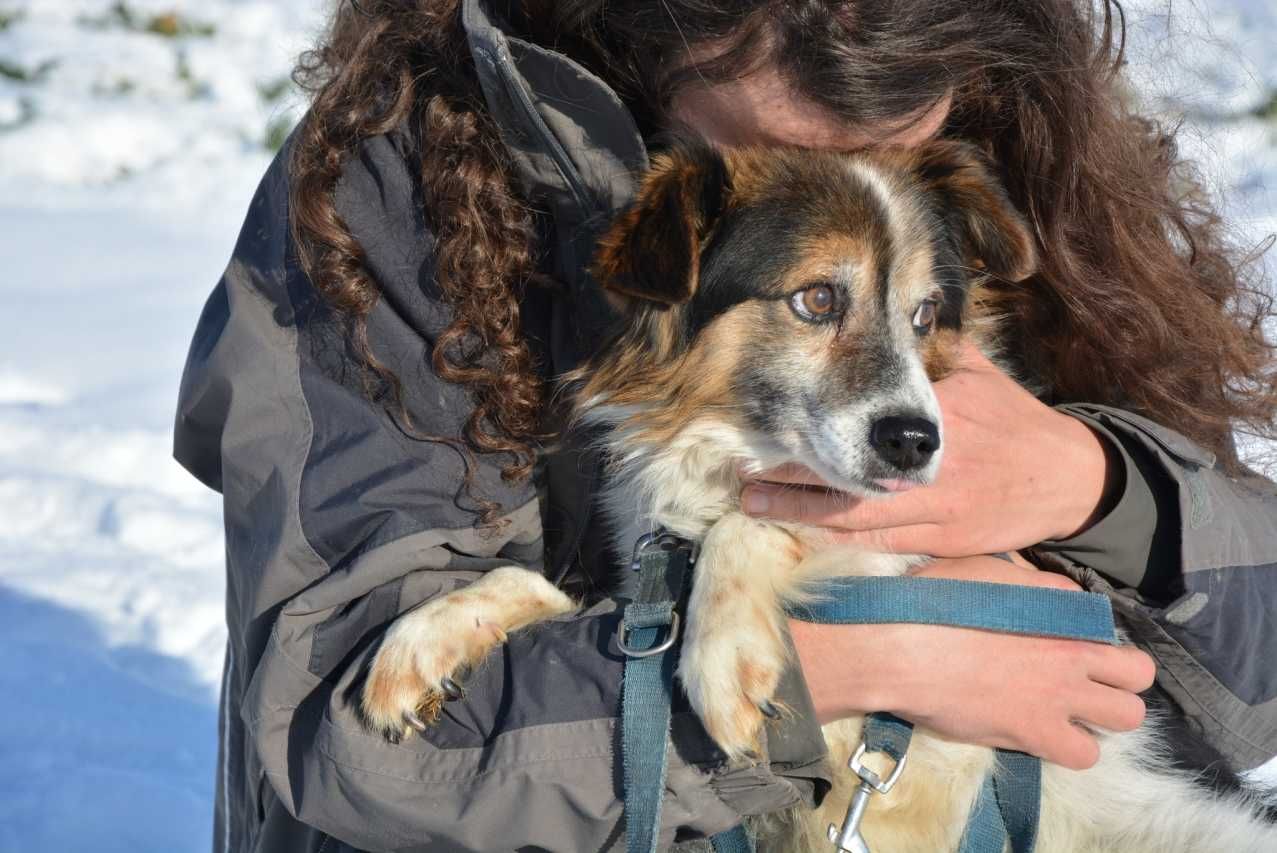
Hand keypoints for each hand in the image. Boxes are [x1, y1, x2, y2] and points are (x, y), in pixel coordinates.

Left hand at [741, 342, 1121, 556]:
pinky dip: (838, 540)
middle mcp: (933, 467)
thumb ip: (935, 348)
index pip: (870, 416)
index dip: (820, 419)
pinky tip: (802, 533)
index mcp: (941, 418)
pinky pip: (880, 545)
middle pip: (850, 476)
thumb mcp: (980, 374)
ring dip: (801, 513)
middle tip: (744, 473)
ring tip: (755, 504)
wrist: (1070, 480)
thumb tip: (899, 308)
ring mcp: (936, 510)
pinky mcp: (941, 541)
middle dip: (793, 477)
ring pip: (857, 518)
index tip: (779, 412)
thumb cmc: (1017, 422)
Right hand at [789, 555, 1155, 769]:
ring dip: (1104, 715)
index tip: (1074, 646)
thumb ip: (1031, 581)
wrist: (902, 648)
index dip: (1095, 637)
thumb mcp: (985, 569)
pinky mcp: (1037, 732)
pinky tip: (1046, 737)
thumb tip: (1055, 592)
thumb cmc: (934, 601)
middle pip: (1138, 674)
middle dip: (1119, 678)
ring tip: (1072, 714)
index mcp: (1059, 609)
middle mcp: (1072, 652)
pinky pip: (1085, 755)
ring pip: (1127, 716)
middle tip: (1087, 683)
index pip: (1109, 623)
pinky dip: (1071, 748)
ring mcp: (1059, 695)